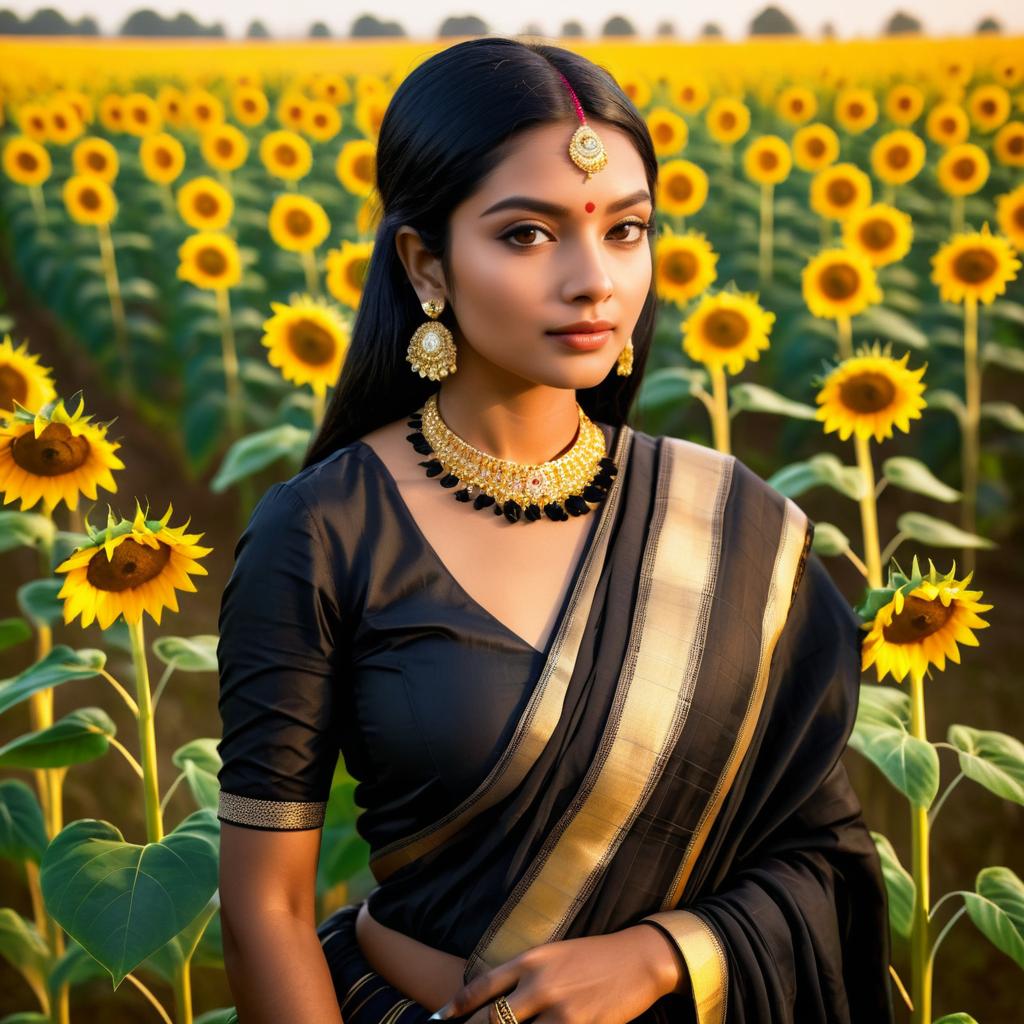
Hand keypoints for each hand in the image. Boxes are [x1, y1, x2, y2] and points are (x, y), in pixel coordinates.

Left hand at [431, 925, 683, 1023]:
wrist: (638, 959)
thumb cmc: (594, 957)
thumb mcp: (554, 955)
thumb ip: (525, 974)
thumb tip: (495, 1000)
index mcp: (531, 960)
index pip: (482, 986)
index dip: (456, 1008)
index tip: (439, 1021)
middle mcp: (540, 984)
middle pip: (492, 1019)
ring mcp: (561, 1010)